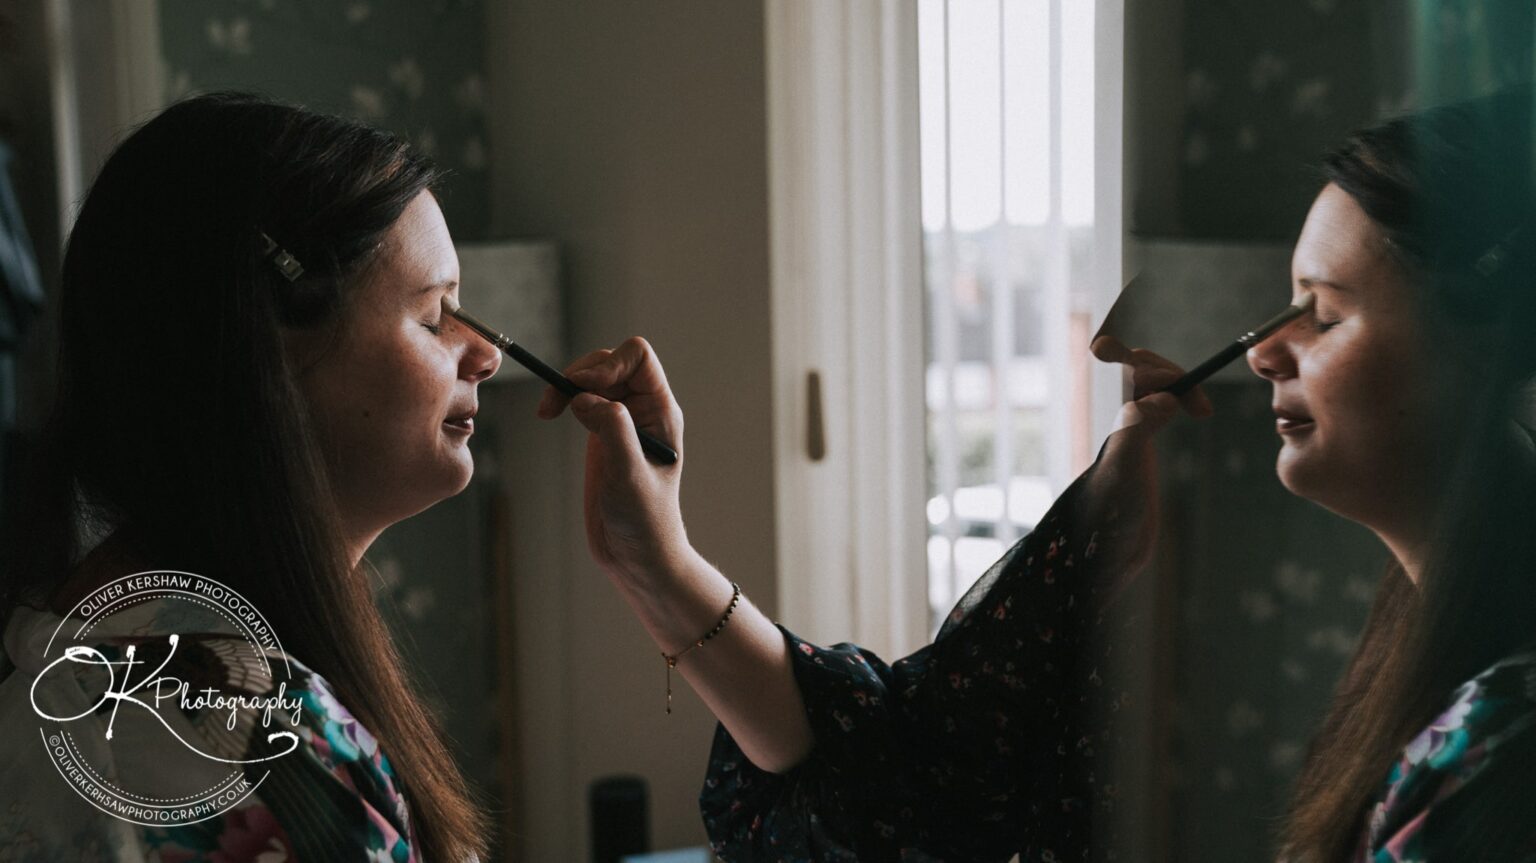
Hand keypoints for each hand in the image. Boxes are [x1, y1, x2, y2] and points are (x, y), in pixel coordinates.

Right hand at [536, 337, 689, 584]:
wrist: (637, 556)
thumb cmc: (644, 520)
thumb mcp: (629, 474)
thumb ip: (612, 430)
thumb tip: (584, 397)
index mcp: (661, 412)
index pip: (637, 359)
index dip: (607, 364)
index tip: (583, 389)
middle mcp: (643, 411)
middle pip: (610, 362)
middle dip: (580, 373)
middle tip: (555, 403)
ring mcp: (621, 422)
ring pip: (592, 378)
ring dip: (566, 385)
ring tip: (547, 410)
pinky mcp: (601, 436)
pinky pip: (582, 399)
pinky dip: (562, 399)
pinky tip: (549, 414)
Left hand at [1081, 336, 1212, 592]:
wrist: (1108, 547)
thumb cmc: (1111, 510)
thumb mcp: (1123, 468)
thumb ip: (1136, 428)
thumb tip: (1161, 399)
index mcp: (1101, 412)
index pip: (1122, 363)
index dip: (1153, 368)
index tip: (1185, 398)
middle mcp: (1109, 413)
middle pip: (1137, 365)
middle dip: (1169, 373)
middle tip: (1200, 408)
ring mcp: (1123, 424)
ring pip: (1149, 380)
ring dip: (1177, 384)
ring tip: (1201, 410)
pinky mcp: (1136, 437)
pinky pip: (1156, 398)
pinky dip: (1178, 396)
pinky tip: (1195, 412)